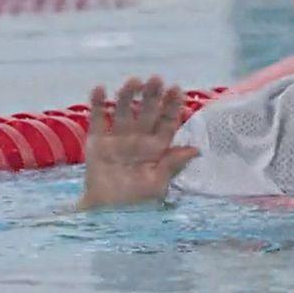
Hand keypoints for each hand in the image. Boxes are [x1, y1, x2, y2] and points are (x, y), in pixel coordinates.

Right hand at [77, 76, 198, 210]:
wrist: (105, 213)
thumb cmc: (137, 201)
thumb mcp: (158, 185)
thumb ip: (173, 164)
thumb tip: (196, 149)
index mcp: (158, 147)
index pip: (168, 121)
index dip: (172, 105)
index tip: (176, 89)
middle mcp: (140, 138)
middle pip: (148, 111)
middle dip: (152, 95)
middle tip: (156, 79)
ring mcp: (118, 137)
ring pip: (125, 111)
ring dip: (128, 95)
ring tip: (133, 81)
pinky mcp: (97, 141)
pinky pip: (98, 119)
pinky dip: (98, 104)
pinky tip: (101, 89)